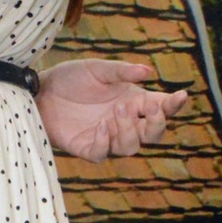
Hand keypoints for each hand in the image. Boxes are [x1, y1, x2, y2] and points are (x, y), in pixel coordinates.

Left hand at [36, 58, 188, 161]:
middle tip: (147, 107)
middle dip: (157, 124)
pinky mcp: (87, 147)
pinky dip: (106, 141)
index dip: (174, 105)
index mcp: (133, 101)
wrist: (40, 90)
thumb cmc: (72, 77)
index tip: (181, 95)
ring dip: (130, 130)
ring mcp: (107, 137)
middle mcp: (125, 122)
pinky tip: (102, 126)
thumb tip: (148, 72)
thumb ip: (122, 71)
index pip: (161, 108)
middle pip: (153, 134)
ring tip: (117, 110)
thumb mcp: (98, 69)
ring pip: (131, 147)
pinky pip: (103, 153)